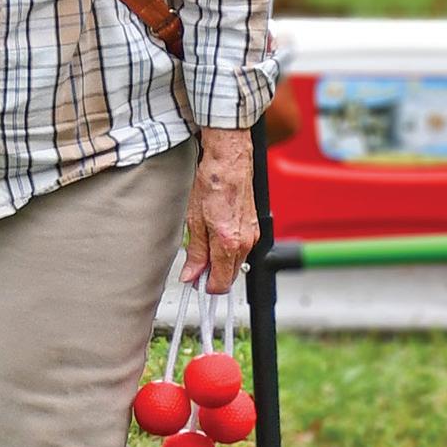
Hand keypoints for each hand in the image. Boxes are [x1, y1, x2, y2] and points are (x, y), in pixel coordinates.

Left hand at [182, 127, 256, 294]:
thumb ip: (196, 253)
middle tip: (196, 263)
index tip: (195, 282)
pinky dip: (229, 248)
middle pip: (230, 276)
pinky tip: (217, 232)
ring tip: (205, 242)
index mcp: (229, 243)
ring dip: (221, 260)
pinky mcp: (255, 226)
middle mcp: (246, 242)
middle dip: (213, 274)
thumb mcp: (195, 220)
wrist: (230, 159)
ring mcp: (253, 234)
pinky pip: (242, 248)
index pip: (221, 284)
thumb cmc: (212, 182)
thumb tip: (191, 275)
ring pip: (236, 262)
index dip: (206, 287)